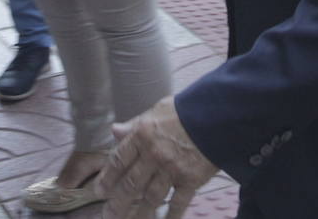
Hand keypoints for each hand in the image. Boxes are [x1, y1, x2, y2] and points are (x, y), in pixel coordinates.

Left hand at [99, 97, 217, 218]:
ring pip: (151, 197)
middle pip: (131, 184)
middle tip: (108, 214)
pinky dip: (171, 216)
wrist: (218, 113)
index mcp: (143, 135)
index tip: (99, 190)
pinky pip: (178, 203)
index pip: (119, 160)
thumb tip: (115, 130)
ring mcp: (172, 169)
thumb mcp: (156, 110)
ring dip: (139, 213)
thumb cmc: (186, 109)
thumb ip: (135, 124)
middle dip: (118, 202)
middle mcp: (154, 154)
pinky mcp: (190, 179)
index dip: (107, 177)